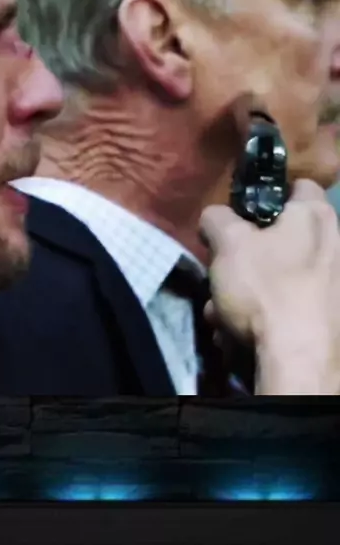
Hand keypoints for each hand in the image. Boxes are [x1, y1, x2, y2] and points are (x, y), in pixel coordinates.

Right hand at [200, 180, 339, 394]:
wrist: (300, 359)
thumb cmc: (265, 287)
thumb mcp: (227, 243)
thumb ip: (217, 219)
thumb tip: (215, 218)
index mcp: (315, 215)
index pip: (296, 184)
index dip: (265, 194)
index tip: (239, 214)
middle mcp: (333, 243)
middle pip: (280, 237)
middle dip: (243, 256)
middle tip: (220, 270)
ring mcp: (334, 283)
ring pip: (278, 276)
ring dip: (244, 291)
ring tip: (221, 312)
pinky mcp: (329, 316)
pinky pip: (288, 305)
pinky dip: (263, 315)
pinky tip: (238, 332)